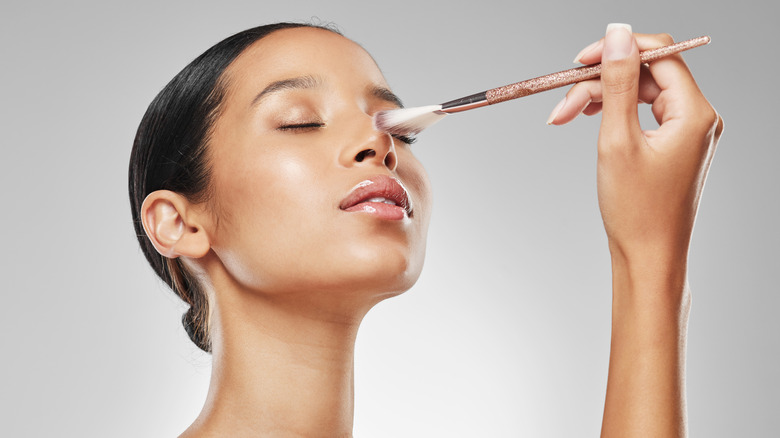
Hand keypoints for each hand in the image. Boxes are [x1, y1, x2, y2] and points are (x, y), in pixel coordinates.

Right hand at [549, 24, 723, 265]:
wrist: (648, 259)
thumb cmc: (635, 210)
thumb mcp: (617, 140)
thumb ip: (617, 83)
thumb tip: (617, 34)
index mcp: (694, 113)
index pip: (659, 54)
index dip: (617, 50)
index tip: (579, 61)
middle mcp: (698, 118)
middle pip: (645, 76)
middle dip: (600, 83)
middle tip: (562, 102)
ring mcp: (687, 134)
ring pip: (640, 95)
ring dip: (601, 99)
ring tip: (564, 116)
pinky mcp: (674, 148)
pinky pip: (643, 116)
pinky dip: (614, 116)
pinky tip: (589, 121)